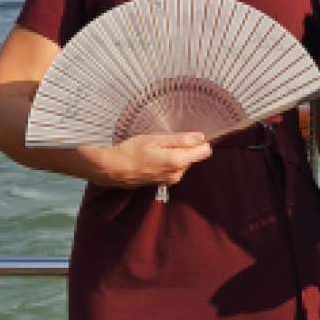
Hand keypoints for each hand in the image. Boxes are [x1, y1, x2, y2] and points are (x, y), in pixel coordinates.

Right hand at [88, 132, 212, 189]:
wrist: (114, 170)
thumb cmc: (132, 151)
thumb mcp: (156, 139)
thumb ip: (181, 139)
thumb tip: (202, 138)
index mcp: (178, 162)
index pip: (205, 151)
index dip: (199, 141)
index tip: (188, 136)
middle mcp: (178, 174)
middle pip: (193, 156)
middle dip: (185, 148)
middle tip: (164, 141)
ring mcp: (171, 180)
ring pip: (184, 162)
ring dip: (175, 154)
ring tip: (157, 149)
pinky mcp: (164, 183)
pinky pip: (174, 168)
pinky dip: (169, 161)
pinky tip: (154, 157)